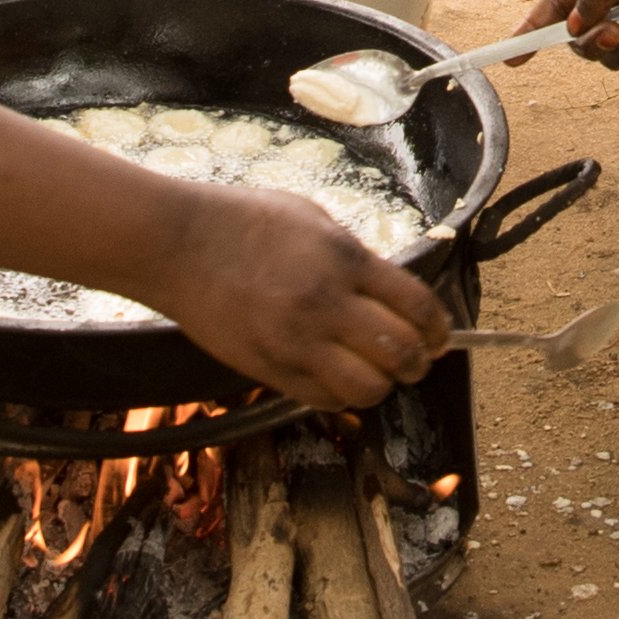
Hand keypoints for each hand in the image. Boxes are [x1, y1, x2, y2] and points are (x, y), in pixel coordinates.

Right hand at [138, 186, 446, 412]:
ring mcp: (296, 342)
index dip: (439, 329)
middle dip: (418, 362)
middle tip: (416, 360)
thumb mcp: (313, 219)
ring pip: (368, 388)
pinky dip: (340, 395)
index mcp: (345, 262)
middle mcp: (327, 306)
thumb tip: (390, 293)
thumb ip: (355, 257)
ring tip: (375, 372)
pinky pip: (324, 399)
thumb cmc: (243, 220)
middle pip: (401, 353)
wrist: (178, 244)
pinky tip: (336, 378)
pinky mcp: (269, 369)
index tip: (440, 336)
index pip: (418, 308)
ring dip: (381, 384)